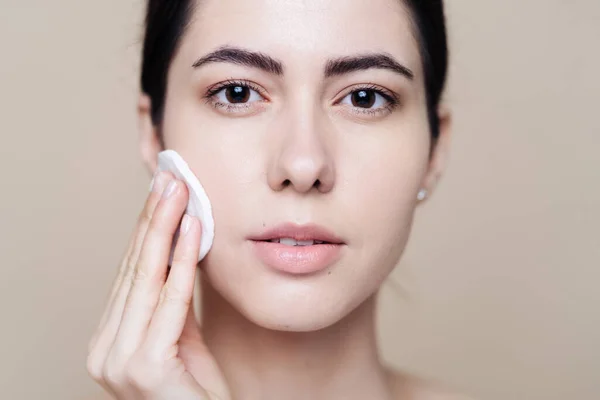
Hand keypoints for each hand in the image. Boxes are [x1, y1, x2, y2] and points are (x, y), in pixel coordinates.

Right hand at [87, 171, 229, 399]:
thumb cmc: (195, 388)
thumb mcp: (181, 335)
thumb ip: (172, 299)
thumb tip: (180, 244)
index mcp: (107, 340)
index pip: (129, 273)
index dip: (147, 229)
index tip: (162, 192)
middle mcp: (103, 349)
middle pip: (134, 269)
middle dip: (154, 219)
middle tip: (170, 178)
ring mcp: (118, 360)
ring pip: (147, 278)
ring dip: (166, 228)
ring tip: (179, 192)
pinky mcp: (142, 367)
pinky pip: (170, 301)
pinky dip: (183, 262)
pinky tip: (192, 230)